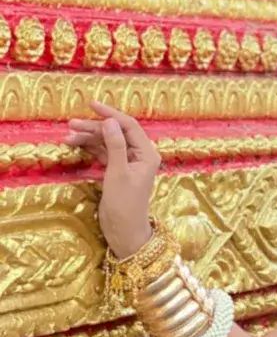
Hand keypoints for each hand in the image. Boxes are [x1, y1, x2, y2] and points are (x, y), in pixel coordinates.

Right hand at [63, 100, 161, 257]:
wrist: (123, 231)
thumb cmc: (125, 204)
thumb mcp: (118, 173)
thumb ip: (115, 146)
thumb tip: (110, 121)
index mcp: (147, 153)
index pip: (129, 126)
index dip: (111, 114)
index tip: (91, 104)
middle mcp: (140, 155)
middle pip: (116, 132)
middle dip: (95, 127)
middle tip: (71, 124)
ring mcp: (128, 162)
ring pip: (108, 142)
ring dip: (90, 138)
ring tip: (69, 136)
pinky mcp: (117, 171)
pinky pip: (104, 153)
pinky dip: (91, 148)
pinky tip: (76, 145)